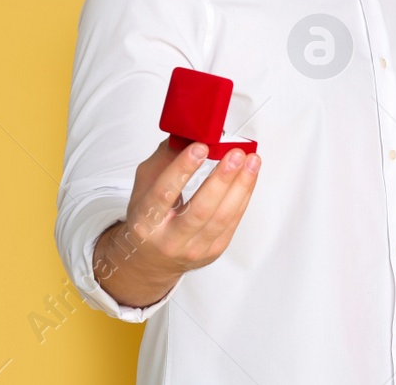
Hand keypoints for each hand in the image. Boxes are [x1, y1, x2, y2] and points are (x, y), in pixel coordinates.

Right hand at [94, 136, 260, 304]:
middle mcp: (169, 240)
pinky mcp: (213, 251)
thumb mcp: (144, 188)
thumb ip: (164, 161)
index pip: (164, 193)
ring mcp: (193, 249)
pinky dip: (243, 197)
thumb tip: (188, 136)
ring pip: (222, 218)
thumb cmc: (148, 220)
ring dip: (241, 186)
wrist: (152, 260)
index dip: (183, 168)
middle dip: (222, 179)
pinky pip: (232, 223)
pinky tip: (248, 178)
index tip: (200, 147)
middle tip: (235, 154)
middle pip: (200, 210)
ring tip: (250, 162)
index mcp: (146, 221)